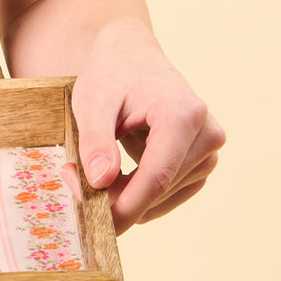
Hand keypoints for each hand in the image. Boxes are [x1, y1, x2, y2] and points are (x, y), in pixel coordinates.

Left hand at [64, 18, 225, 233]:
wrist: (132, 56)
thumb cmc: (112, 75)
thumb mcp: (92, 102)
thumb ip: (96, 141)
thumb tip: (101, 183)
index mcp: (183, 115)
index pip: (157, 177)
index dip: (126, 206)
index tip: (98, 225)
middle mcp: (207, 134)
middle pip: (159, 188)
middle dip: (115, 196)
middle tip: (71, 176)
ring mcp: (209, 149)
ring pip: (165, 195)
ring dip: (126, 194)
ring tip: (89, 169)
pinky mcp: (202, 160)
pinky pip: (170, 192)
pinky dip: (140, 192)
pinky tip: (114, 178)